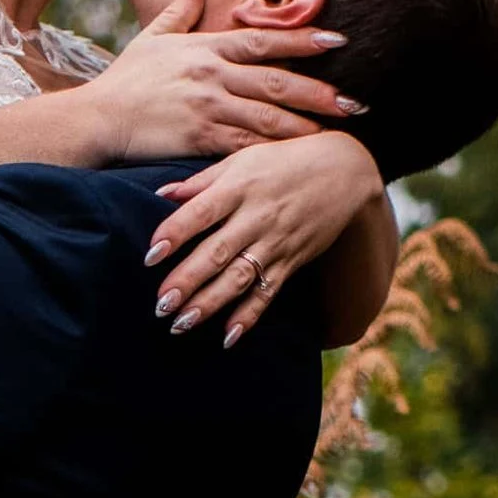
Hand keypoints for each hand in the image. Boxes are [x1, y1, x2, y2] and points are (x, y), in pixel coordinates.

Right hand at [82, 0, 364, 161]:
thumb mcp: (152, 37)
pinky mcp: (198, 136)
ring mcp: (207, 105)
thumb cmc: (124, 81)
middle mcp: (213, 74)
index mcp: (207, 47)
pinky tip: (297, 155)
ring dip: (305, 123)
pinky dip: (274, 149)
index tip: (338, 40)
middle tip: (355, 99)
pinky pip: (245, 143)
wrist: (97, 118)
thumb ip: (182, 8)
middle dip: (319, 90)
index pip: (265, 39)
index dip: (303, 39)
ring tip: (337, 131)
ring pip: (268, 114)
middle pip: (277, 79)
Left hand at [146, 134, 388, 344]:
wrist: (346, 169)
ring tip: (181, 324)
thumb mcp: (243, 160)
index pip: (201, 212)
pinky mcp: (291, 261)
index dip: (175, 232)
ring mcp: (275, 242)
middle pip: (217, 252)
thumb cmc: (284, 161)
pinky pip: (268, 293)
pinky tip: (227, 338)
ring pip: (239, 277)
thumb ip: (201, 181)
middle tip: (160, 305)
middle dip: (187, 280)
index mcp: (239, 187)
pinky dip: (249, 316)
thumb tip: (160, 194)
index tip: (150, 254)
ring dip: (210, 303)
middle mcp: (257, 217)